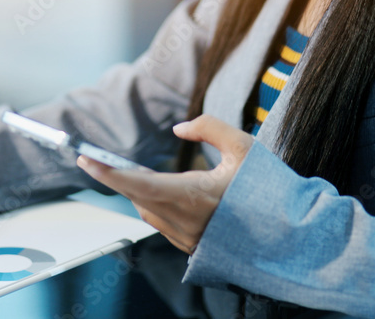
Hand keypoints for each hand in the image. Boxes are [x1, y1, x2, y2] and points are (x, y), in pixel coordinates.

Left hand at [77, 114, 252, 254]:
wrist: (287, 233)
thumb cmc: (267, 188)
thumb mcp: (244, 147)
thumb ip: (209, 128)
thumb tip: (179, 129)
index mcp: (193, 195)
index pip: (140, 184)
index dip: (110, 173)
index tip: (87, 160)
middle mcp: (185, 221)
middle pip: (136, 197)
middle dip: (116, 178)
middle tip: (95, 160)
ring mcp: (187, 238)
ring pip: (147, 211)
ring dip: (138, 191)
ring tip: (136, 173)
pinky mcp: (191, 246)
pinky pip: (161, 223)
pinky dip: (154, 205)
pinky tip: (161, 192)